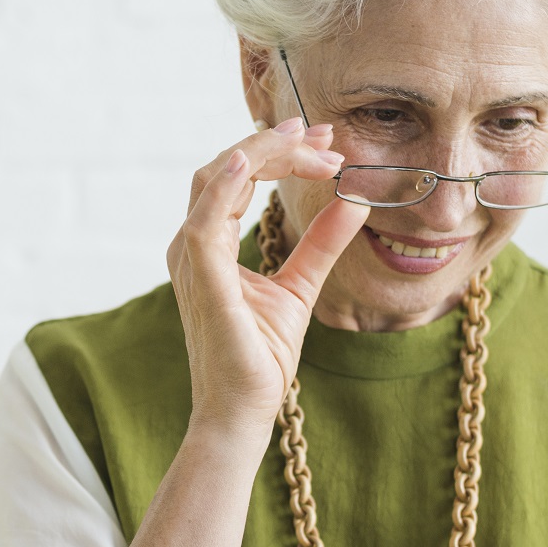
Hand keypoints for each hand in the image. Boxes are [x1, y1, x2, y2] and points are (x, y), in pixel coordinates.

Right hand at [167, 118, 369, 448]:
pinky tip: (252, 163)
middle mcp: (192, 246)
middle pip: (223, 168)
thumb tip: (355, 200)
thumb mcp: (300, 287)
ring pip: (214, 179)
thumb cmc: (259, 357)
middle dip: (273, 144)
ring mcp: (192, 262)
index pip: (235, 178)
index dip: (278, 153)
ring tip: (308, 142)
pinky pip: (205, 221)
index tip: (325, 143)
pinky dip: (225, 186)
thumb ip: (322, 243)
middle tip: (324, 134)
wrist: (242, 412)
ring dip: (262, 154)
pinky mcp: (201, 281)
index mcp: (208, 245)